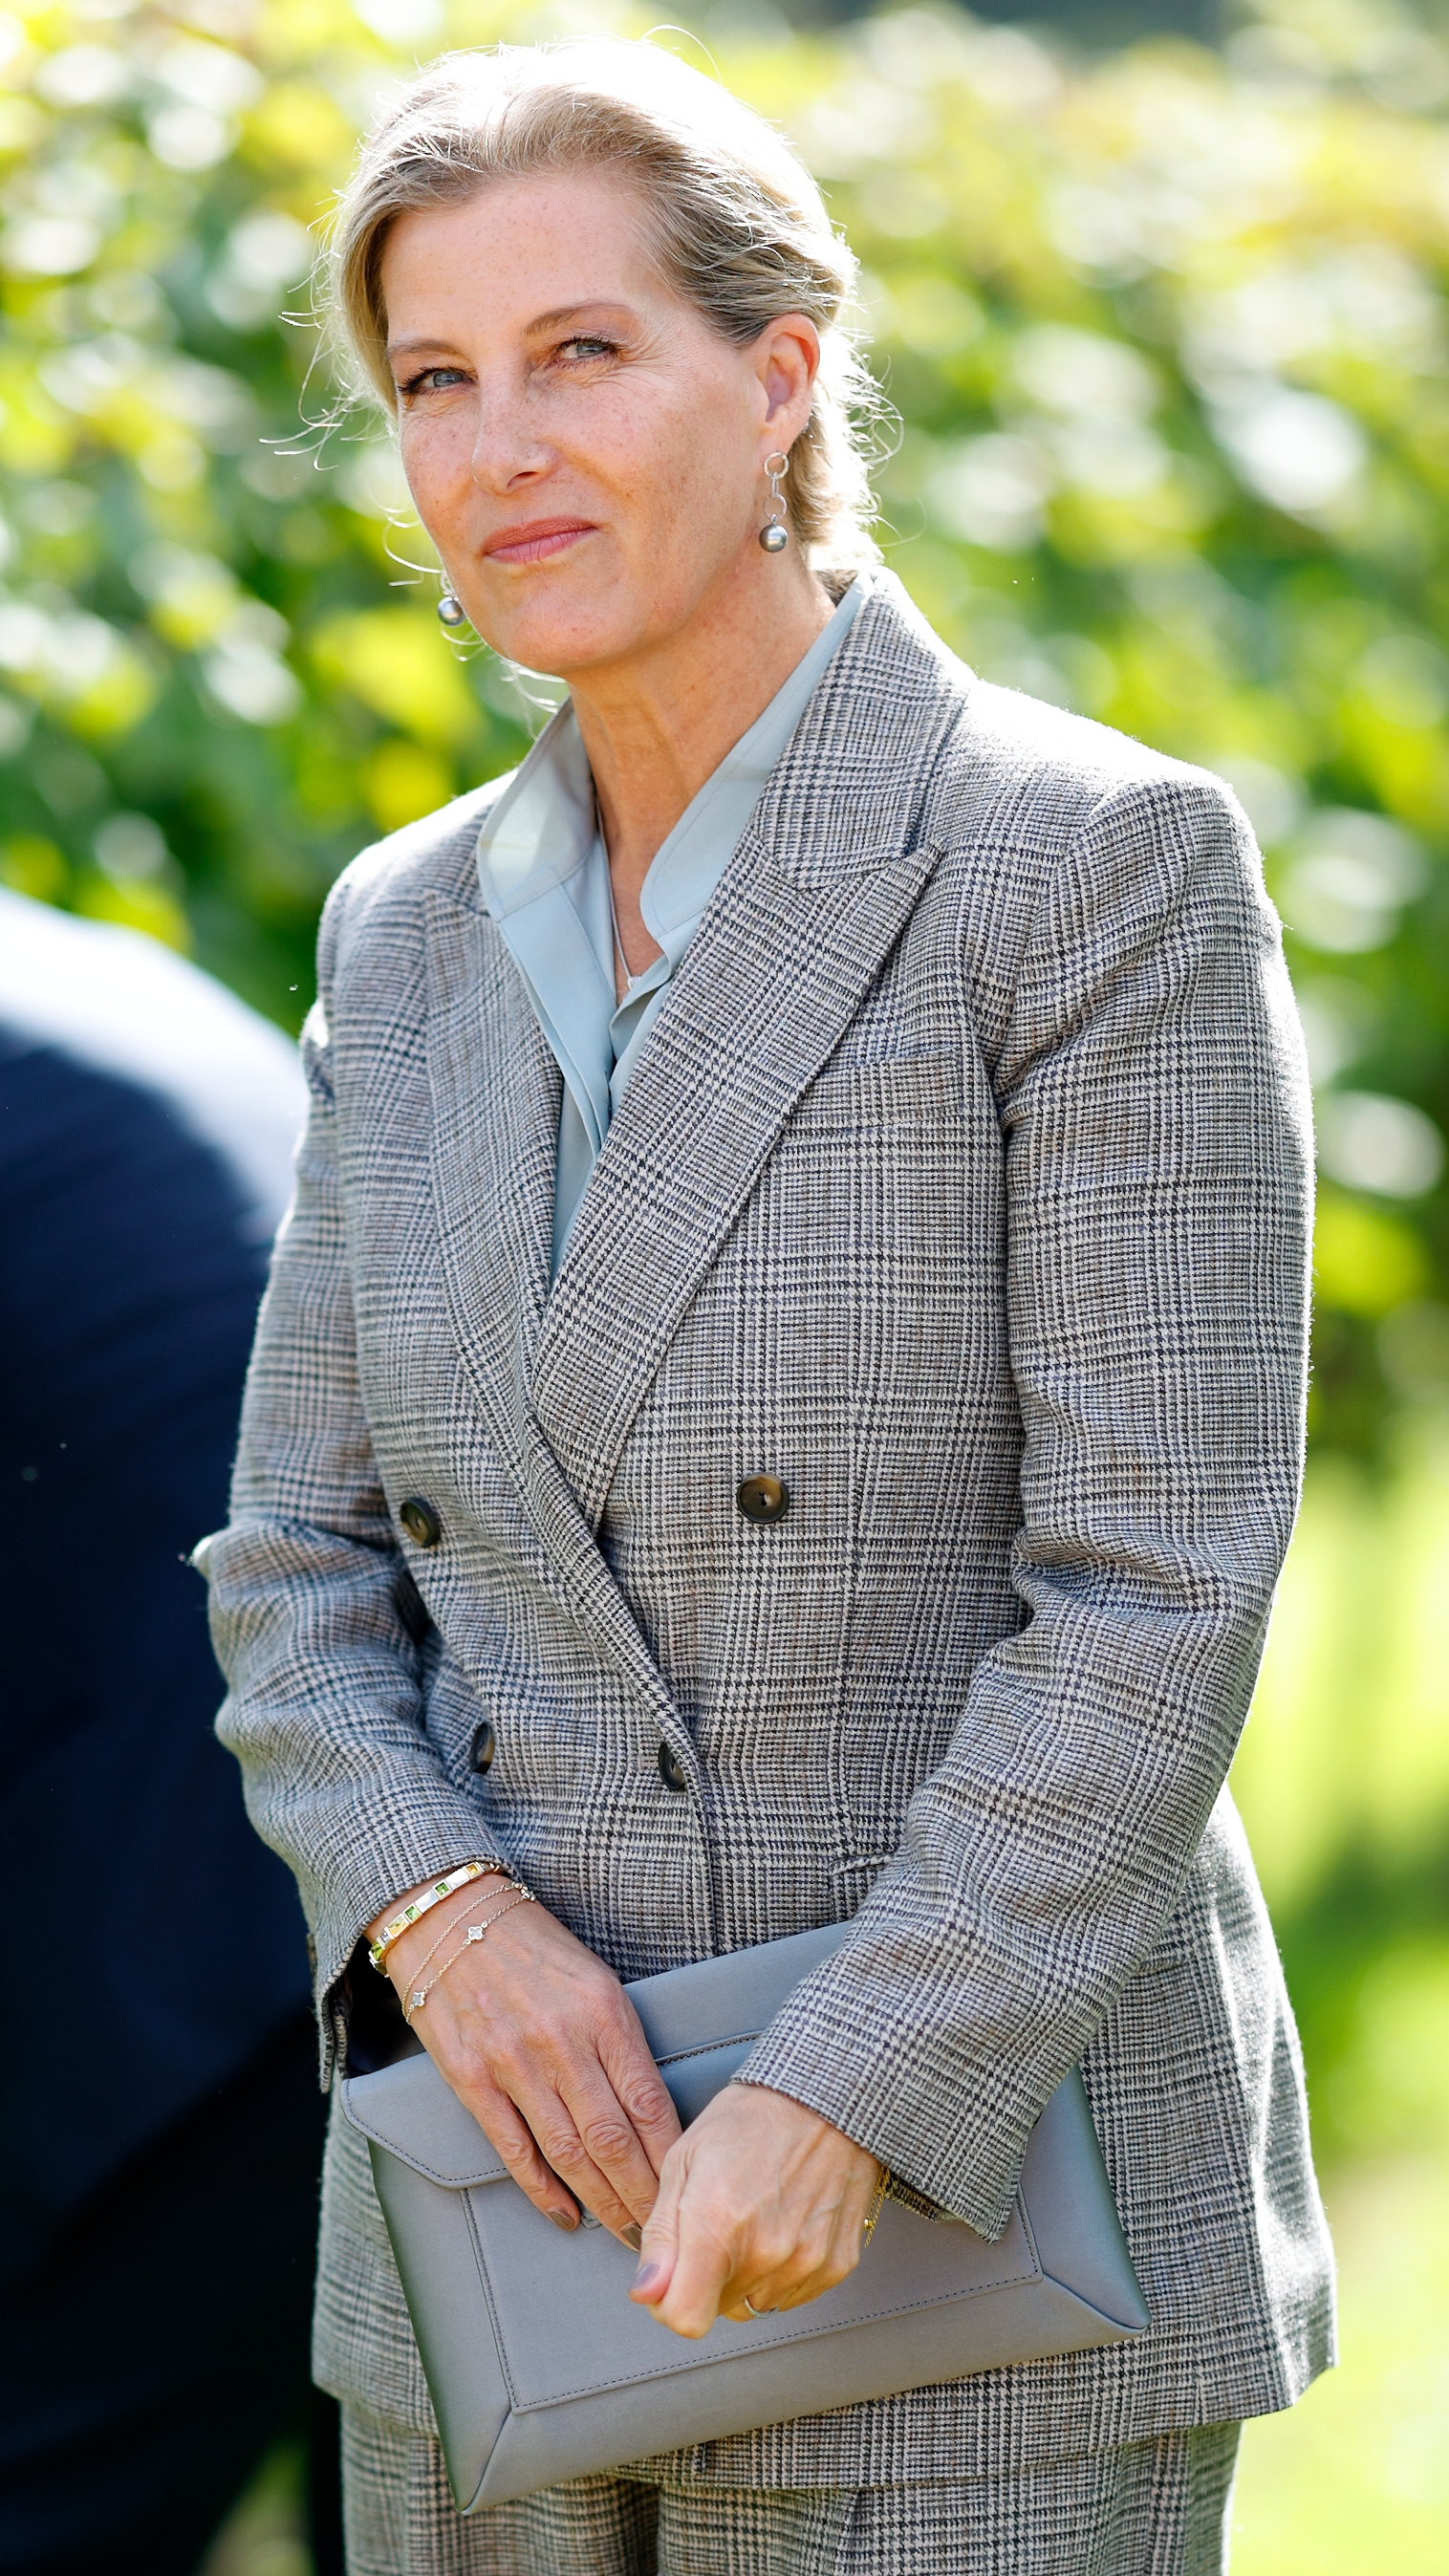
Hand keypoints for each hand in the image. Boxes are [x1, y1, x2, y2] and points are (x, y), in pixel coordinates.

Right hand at [376, 1877, 680, 2247]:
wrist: (450, 1915)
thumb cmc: (534, 1949)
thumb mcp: (595, 1980)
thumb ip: (621, 2041)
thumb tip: (651, 2114)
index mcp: (603, 2012)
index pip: (649, 2103)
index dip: (670, 2160)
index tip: (688, 2194)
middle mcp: (561, 2040)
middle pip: (613, 2140)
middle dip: (642, 2196)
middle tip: (665, 2232)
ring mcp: (513, 2062)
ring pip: (569, 2153)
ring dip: (601, 2203)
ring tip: (625, 2233)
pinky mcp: (471, 2078)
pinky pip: (515, 2149)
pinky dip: (543, 2190)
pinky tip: (566, 2214)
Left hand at [629, 2082, 880, 2337]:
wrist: (823, 2099)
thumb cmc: (746, 2122)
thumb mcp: (682, 2162)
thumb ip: (660, 2237)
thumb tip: (646, 2296)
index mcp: (718, 2225)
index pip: (685, 2319)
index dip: (668, 2303)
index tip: (671, 2275)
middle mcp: (766, 2253)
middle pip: (718, 2311)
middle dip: (707, 2280)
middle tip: (718, 2224)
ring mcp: (807, 2261)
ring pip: (754, 2305)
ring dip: (745, 2277)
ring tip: (753, 2218)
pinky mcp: (837, 2264)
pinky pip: (791, 2296)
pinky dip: (781, 2272)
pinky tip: (783, 2224)